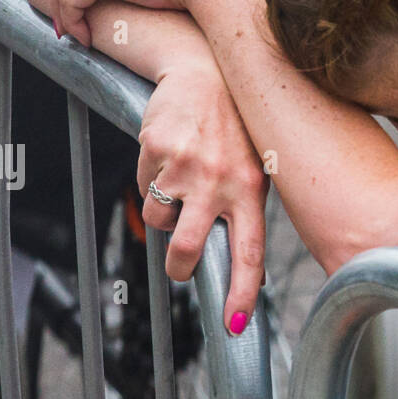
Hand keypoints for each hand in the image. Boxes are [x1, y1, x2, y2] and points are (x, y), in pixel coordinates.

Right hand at [138, 62, 268, 331]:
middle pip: (188, 251)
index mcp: (251, 190)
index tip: (233, 325)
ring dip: (163, 212)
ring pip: (160, 221)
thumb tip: (233, 259)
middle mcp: (221, 182)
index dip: (241, 292)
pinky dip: (151, 179)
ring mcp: (187, 169)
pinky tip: (169, 154)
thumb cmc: (234, 126)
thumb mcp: (254, 164)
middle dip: (178, 266)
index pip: (250, 252)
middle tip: (180, 265)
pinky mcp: (158, 152)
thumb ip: (243, 206)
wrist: (206, 72)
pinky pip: (143, 187)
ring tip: (181, 181)